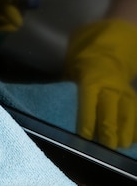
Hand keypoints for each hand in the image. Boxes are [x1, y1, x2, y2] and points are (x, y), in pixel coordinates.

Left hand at [64, 19, 136, 148]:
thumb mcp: (72, 65)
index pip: (89, 101)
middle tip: (108, 146)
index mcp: (92, 78)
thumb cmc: (86, 54)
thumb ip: (69, 82)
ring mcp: (124, 89)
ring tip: (123, 146)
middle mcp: (110, 85)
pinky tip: (134, 139)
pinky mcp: (132, 93)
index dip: (88, 118)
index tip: (86, 135)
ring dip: (126, 130)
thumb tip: (56, 99)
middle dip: (110, 128)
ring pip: (127, 111)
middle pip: (111, 109)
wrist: (115, 39)